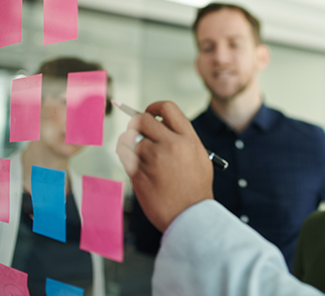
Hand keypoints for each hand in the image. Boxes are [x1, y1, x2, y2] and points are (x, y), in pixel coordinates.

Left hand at [116, 101, 212, 231]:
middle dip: (137, 124)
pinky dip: (126, 157)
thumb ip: (183, 140)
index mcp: (188, 139)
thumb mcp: (200, 157)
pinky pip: (124, 156)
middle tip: (138, 132)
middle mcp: (170, 145)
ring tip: (139, 155)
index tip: (150, 113)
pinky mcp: (139, 173)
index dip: (154, 107)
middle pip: (142, 120)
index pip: (167, 108)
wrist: (190, 217)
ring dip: (130, 144)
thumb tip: (162, 127)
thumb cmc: (195, 190)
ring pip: (129, 139)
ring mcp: (153, 159)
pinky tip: (135, 164)